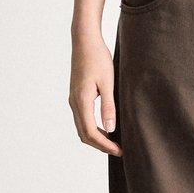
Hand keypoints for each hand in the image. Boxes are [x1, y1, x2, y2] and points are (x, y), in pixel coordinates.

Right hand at [69, 33, 122, 155]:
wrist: (84, 41)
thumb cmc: (98, 58)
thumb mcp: (108, 82)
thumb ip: (108, 106)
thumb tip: (111, 129)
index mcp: (81, 101)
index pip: (91, 132)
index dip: (105, 145)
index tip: (120, 150)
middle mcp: (74, 103)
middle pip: (84, 134)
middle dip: (100, 145)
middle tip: (119, 150)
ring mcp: (73, 100)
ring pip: (82, 128)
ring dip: (96, 138)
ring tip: (114, 142)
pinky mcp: (77, 96)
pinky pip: (82, 119)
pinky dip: (93, 128)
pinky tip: (106, 128)